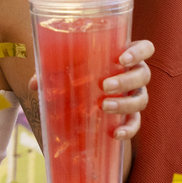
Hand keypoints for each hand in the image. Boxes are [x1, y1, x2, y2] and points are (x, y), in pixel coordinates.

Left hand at [25, 39, 153, 139]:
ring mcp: (136, 95)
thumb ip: (55, 71)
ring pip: (142, 98)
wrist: (88, 100)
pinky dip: (128, 129)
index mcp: (126, 56)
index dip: (139, 52)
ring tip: (104, 107)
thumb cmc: (83, 74)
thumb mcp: (70, 69)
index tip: (122, 58)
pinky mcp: (131, 116)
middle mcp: (136, 75)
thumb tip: (35, 84)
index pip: (146, 48)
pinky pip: (136, 123)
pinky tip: (115, 134)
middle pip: (143, 74)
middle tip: (105, 86)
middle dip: (126, 80)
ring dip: (125, 103)